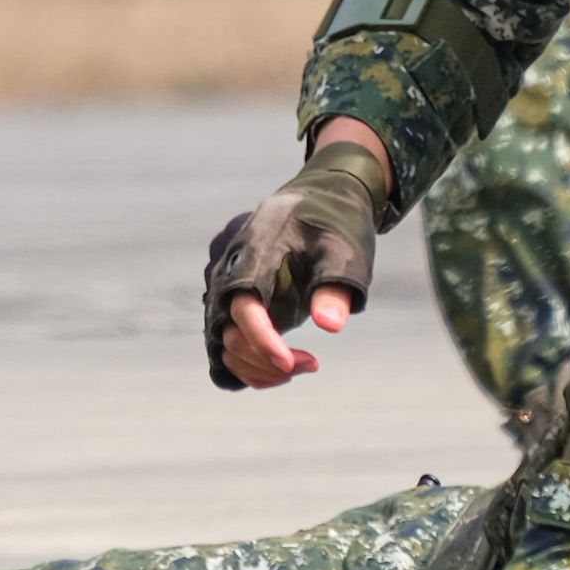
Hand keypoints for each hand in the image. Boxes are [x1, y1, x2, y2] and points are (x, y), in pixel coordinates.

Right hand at [205, 131, 385, 390]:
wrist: (321, 200)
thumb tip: (330, 326)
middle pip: (230, 335)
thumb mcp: (342, 252)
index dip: (263, 341)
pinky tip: (284, 368)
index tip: (292, 363)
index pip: (244, 308)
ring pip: (226, 347)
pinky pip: (230, 345)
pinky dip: (251, 366)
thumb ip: (334, 287)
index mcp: (252, 255)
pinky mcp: (237, 305)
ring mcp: (230, 292)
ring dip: (259, 368)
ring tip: (304, 366)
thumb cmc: (333, 225)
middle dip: (267, 360)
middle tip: (312, 364)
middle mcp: (230, 275)